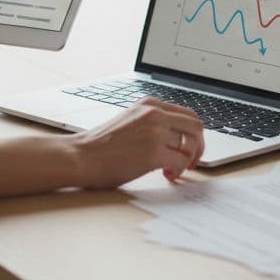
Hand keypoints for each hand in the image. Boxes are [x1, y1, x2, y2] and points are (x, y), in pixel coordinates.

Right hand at [71, 97, 205, 186]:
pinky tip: (165, 175)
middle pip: (196, 127)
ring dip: (187, 161)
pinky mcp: (153, 152)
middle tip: (190, 161)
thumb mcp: (130, 121)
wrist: (81, 156)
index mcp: (149, 104)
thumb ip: (152, 122)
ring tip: (173, 170)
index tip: (188, 147)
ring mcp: (154, 132)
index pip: (187, 114)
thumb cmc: (101, 144)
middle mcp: (154, 114)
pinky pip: (180, 162)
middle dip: (198, 147)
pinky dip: (177, 171)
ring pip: (190, 145)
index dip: (193, 134)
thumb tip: (177, 137)